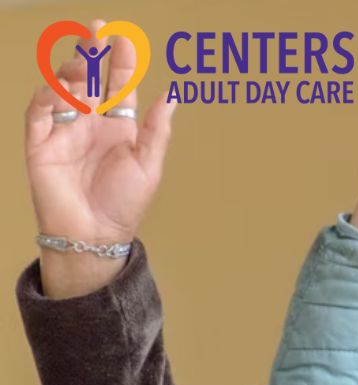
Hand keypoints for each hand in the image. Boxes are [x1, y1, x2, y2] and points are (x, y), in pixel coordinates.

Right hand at [26, 19, 176, 244]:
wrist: (95, 235)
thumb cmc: (124, 204)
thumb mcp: (149, 164)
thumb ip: (158, 129)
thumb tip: (173, 94)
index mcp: (118, 127)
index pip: (117, 85)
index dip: (119, 62)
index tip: (124, 38)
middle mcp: (90, 124)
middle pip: (89, 79)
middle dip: (91, 53)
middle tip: (97, 30)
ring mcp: (63, 132)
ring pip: (62, 89)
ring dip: (72, 73)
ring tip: (84, 63)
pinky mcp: (40, 144)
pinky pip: (38, 113)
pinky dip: (48, 98)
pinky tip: (61, 91)